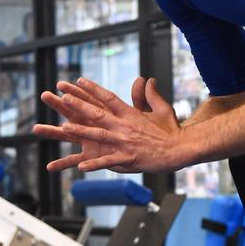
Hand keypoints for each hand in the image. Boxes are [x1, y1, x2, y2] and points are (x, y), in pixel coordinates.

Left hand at [34, 76, 182, 172]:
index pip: (108, 98)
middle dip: (80, 106)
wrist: (181, 149)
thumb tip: (148, 79)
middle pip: (99, 114)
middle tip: (63, 98)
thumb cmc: (172, 130)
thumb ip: (151, 95)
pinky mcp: (129, 159)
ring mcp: (126, 143)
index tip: (78, 81)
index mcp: (131, 114)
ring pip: (99, 136)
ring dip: (82, 132)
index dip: (92, 88)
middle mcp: (125, 126)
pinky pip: (108, 162)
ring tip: (65, 128)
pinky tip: (80, 166)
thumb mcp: (162, 109)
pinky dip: (94, 165)